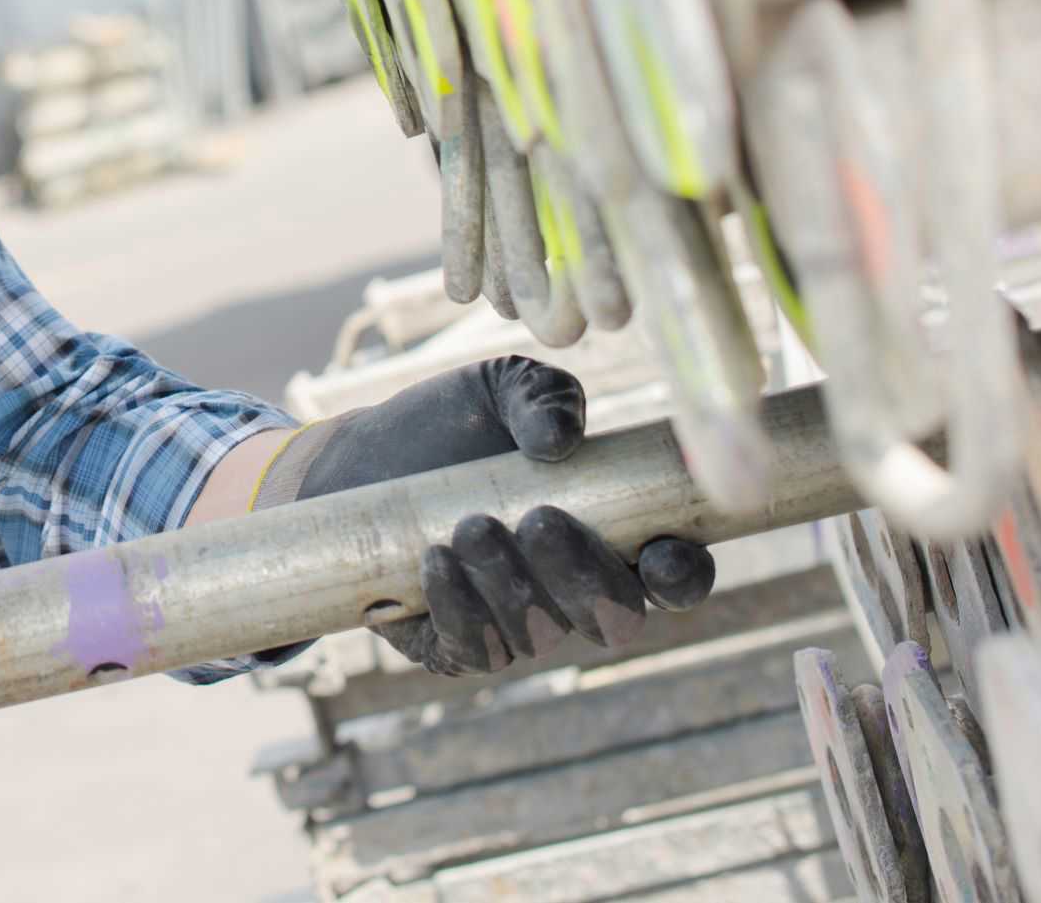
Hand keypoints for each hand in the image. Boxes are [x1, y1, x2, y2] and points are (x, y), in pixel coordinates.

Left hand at [258, 355, 713, 674]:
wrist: (359, 459)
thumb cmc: (453, 424)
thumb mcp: (500, 388)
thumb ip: (544, 396)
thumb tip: (560, 439)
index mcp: (616, 532)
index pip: (675, 574)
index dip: (681, 574)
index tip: (661, 550)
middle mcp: (576, 590)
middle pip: (615, 618)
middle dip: (584, 578)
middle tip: (539, 520)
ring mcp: (520, 623)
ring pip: (542, 635)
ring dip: (511, 586)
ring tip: (471, 526)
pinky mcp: (457, 644)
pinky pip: (476, 653)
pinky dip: (461, 612)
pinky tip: (435, 561)